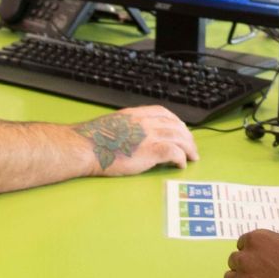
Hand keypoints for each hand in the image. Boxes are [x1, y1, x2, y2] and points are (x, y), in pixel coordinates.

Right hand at [74, 106, 198, 175]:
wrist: (86, 147)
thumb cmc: (92, 140)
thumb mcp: (112, 124)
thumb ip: (126, 127)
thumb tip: (131, 136)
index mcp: (136, 114)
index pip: (164, 113)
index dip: (176, 121)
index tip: (181, 129)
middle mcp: (146, 122)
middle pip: (175, 125)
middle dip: (187, 136)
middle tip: (192, 146)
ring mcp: (150, 135)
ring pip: (179, 138)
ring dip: (189, 148)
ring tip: (193, 157)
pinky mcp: (152, 151)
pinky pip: (174, 152)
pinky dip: (181, 158)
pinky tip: (181, 164)